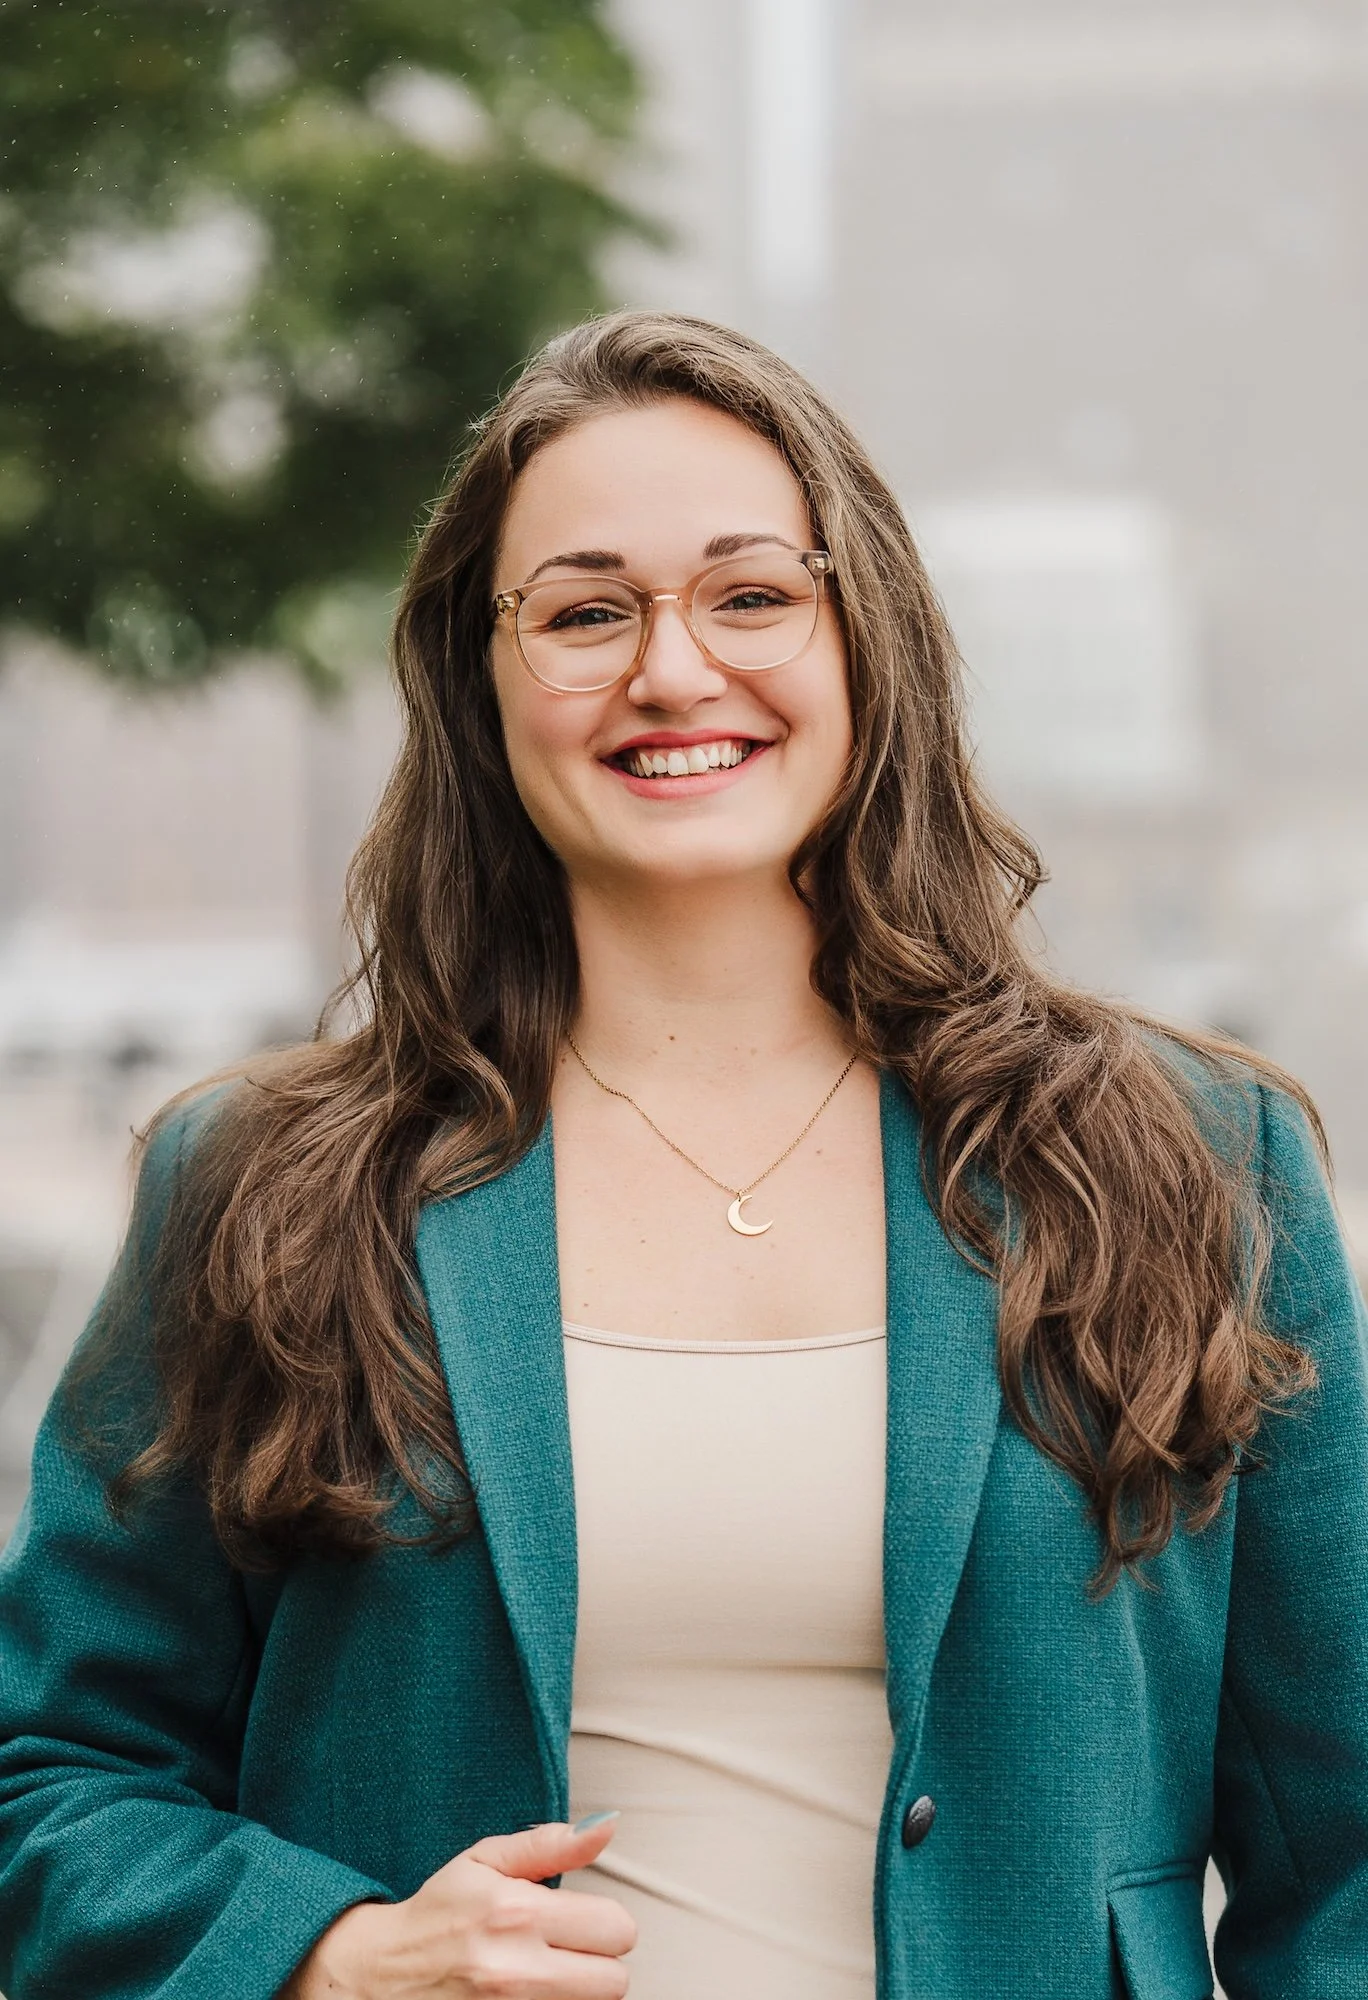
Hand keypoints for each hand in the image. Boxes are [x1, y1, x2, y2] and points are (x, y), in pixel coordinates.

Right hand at [285, 1814, 634, 1997]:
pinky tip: (532, 1992)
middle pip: (615, 1982)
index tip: (580, 1919)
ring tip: (548, 1971)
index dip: (606, 1922)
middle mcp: (516, 1969)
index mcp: (517, 1913)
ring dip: (580, 1990)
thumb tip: (606, 1825)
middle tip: (568, 1950)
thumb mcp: (485, 1861)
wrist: (381, 1973)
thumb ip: (550, 1845)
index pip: (617, 1929)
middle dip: (600, 1962)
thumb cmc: (439, 1911)